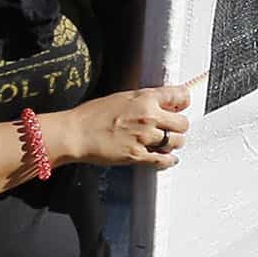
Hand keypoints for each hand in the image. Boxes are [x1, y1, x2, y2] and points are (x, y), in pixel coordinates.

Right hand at [50, 85, 192, 169]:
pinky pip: (164, 160)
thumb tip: (164, 103)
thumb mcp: (122, 97)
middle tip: (171, 129)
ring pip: (177, 142)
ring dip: (173, 143)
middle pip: (183, 123)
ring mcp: (144, 137)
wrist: (74, 133)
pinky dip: (168, 160)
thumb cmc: (92, 115)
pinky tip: (166, 158)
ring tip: (165, 143)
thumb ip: (145, 99)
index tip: (181, 107)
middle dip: (178, 127)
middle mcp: (149, 116)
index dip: (183, 102)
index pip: (181, 96)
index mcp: (145, 98)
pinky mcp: (138, 155)